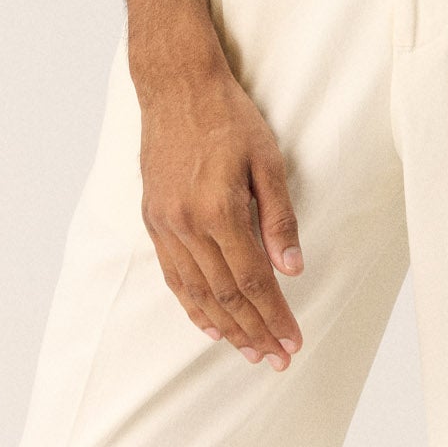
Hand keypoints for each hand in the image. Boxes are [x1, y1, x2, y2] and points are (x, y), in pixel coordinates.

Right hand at [138, 55, 304, 368]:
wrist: (177, 87)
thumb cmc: (229, 117)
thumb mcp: (268, 159)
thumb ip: (279, 217)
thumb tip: (292, 269)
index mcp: (219, 209)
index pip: (253, 280)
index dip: (274, 316)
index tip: (294, 341)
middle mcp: (187, 224)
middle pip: (225, 295)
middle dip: (254, 332)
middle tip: (277, 359)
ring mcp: (166, 224)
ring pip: (196, 293)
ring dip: (225, 328)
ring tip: (250, 352)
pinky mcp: (153, 219)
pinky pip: (173, 276)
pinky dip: (191, 306)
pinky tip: (209, 325)